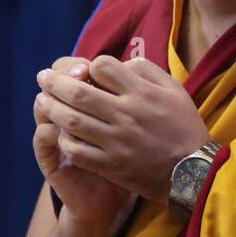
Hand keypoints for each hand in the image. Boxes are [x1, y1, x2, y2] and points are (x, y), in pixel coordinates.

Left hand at [38, 55, 215, 203]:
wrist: (194, 173)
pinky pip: (77, 151)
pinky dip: (64, 140)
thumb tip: (121, 63)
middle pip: (79, 92)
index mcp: (142, 93)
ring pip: (72, 121)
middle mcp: (126, 114)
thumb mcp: (175, 90)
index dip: (90, 65)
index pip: (102, 67)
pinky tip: (60, 133)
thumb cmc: (185, 127)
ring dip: (52, 108)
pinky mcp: (111, 165)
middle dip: (55, 82)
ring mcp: (116, 141)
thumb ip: (148, 71)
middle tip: (42, 77)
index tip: (88, 71)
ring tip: (41, 100)